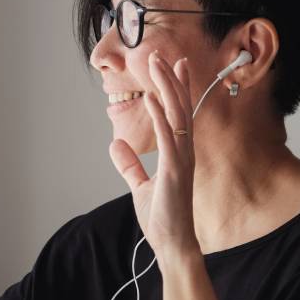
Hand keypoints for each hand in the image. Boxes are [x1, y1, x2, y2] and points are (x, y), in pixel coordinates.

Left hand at [108, 51, 200, 268]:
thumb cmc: (162, 217)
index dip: (177, 88)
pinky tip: (153, 98)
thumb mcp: (140, 186)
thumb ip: (130, 165)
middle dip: (171, 79)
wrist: (172, 244)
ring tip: (157, 64)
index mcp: (178, 153)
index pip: (179, 113)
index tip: (174, 64)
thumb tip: (115, 144)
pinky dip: (161, 117)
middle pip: (180, 107)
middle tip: (161, 54)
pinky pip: (169, 138)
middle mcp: (184, 152)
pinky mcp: (175, 171)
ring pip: (177, 115)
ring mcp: (182, 160)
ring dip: (167, 88)